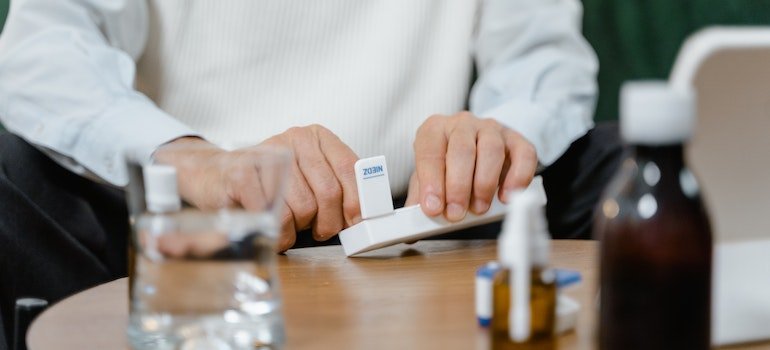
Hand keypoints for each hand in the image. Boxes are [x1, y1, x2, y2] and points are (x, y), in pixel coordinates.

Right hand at [154, 125, 360, 251]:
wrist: (215, 176)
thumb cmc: (270, 183)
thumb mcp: (308, 178)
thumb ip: (337, 189)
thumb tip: (364, 217)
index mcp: (317, 137)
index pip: (349, 169)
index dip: (358, 203)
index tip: (358, 225)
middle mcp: (294, 138)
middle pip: (328, 193)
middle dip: (327, 223)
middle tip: (317, 231)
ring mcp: (267, 152)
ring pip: (302, 208)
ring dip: (297, 229)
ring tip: (288, 225)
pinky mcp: (242, 173)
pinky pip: (273, 215)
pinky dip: (276, 233)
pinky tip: (270, 227)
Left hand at [406, 112, 537, 221]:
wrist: (476, 147)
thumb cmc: (448, 165)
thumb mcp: (428, 178)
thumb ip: (421, 199)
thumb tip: (412, 231)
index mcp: (434, 130)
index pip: (430, 151)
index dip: (431, 181)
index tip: (433, 208)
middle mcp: (462, 124)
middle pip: (462, 150)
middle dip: (458, 186)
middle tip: (456, 214)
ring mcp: (492, 129)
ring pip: (492, 150)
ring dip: (485, 184)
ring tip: (479, 208)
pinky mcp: (517, 140)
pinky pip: (523, 155)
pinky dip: (517, 178)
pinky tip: (507, 197)